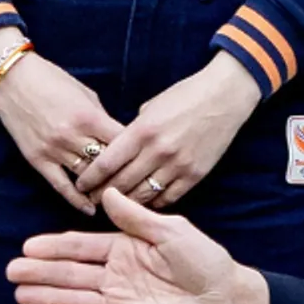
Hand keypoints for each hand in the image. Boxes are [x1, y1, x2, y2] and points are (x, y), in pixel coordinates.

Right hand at [0, 52, 131, 215]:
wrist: (12, 78)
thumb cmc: (51, 80)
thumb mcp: (85, 94)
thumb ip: (102, 119)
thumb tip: (120, 140)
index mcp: (89, 117)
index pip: (123, 145)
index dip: (138, 156)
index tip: (147, 165)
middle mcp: (73, 136)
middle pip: (107, 166)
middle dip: (124, 177)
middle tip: (139, 189)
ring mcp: (54, 149)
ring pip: (87, 178)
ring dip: (103, 190)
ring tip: (119, 200)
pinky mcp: (38, 159)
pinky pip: (60, 185)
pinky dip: (76, 200)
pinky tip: (89, 209)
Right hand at [11, 188, 269, 303]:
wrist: (230, 296)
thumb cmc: (205, 259)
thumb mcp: (172, 230)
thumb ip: (136, 217)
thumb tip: (105, 192)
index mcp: (122, 249)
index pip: (80, 248)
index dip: (54, 247)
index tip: (28, 246)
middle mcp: (114, 276)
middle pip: (71, 274)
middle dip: (41, 272)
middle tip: (12, 271)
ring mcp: (120, 303)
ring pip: (77, 299)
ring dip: (49, 296)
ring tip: (21, 294)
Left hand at [75, 53, 263, 207]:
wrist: (224, 98)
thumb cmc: (183, 97)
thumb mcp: (150, 108)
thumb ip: (132, 131)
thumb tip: (116, 148)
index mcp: (142, 131)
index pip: (106, 163)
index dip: (89, 178)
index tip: (80, 185)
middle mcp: (158, 151)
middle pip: (122, 183)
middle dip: (102, 194)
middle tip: (91, 200)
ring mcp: (178, 165)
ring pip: (144, 195)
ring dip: (126, 203)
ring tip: (113, 206)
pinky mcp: (195, 175)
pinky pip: (169, 197)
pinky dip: (153, 203)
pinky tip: (143, 204)